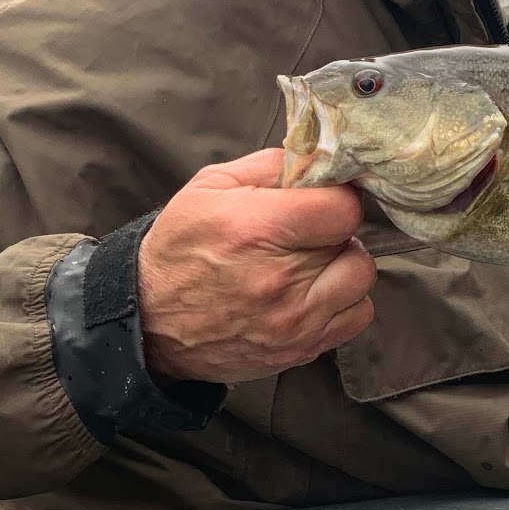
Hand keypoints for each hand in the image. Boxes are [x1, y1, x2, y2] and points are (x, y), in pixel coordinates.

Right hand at [138, 148, 376, 384]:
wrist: (148, 322)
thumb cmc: (179, 249)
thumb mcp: (210, 187)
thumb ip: (271, 166)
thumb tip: (319, 159)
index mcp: (257, 230)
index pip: (343, 210)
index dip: (336, 199)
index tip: (321, 201)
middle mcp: (280, 280)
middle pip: (351, 241)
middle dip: (331, 232)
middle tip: (304, 233)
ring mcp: (292, 322)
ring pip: (360, 278)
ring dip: (342, 266)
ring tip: (310, 263)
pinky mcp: (299, 350)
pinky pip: (356, 317)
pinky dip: (343, 302)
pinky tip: (314, 292)